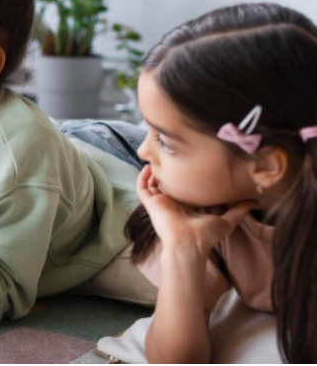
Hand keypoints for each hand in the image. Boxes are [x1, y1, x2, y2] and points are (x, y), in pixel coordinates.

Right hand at [137, 166, 255, 260]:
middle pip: (166, 183)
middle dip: (168, 171)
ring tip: (159, 158)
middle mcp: (173, 202)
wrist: (189, 242)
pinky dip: (143, 177)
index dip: (184, 176)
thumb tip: (255, 200)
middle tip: (172, 156)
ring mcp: (160, 202)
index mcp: (187, 205)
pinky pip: (142, 188)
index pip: (183, 188)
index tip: (190, 163)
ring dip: (154, 171)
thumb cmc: (206, 234)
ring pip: (152, 183)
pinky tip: (149, 167)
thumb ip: (239, 209)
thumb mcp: (227, 220)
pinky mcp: (151, 203)